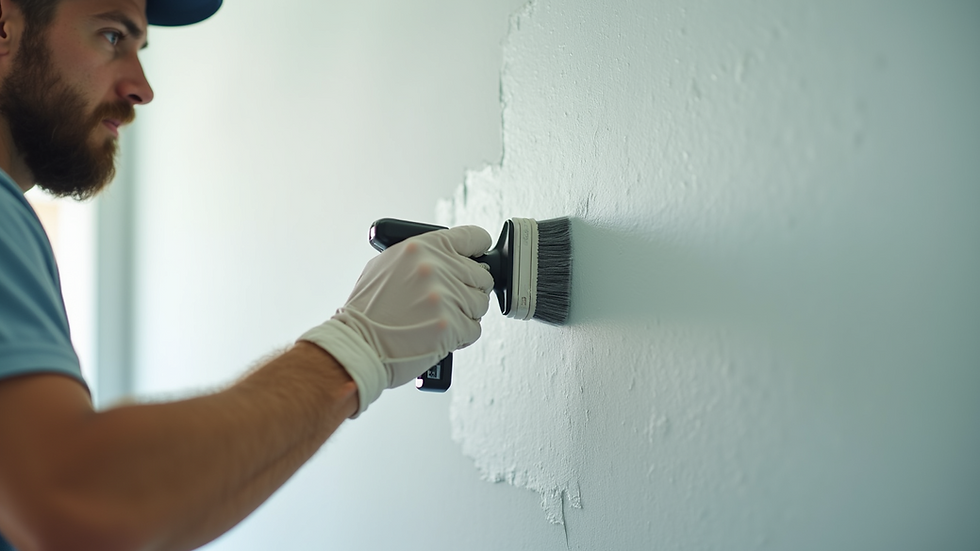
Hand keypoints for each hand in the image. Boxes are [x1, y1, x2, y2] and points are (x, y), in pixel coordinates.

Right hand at [300, 225, 493, 415]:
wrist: (357, 344)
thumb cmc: (367, 310)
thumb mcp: (387, 265)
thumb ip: (422, 257)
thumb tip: (452, 257)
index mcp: (422, 247)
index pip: (473, 238)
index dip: (479, 250)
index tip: (478, 258)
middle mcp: (436, 268)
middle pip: (482, 275)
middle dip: (470, 289)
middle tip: (452, 299)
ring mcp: (445, 298)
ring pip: (480, 303)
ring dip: (465, 313)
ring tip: (439, 319)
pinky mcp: (451, 326)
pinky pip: (474, 329)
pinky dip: (461, 335)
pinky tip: (440, 334)